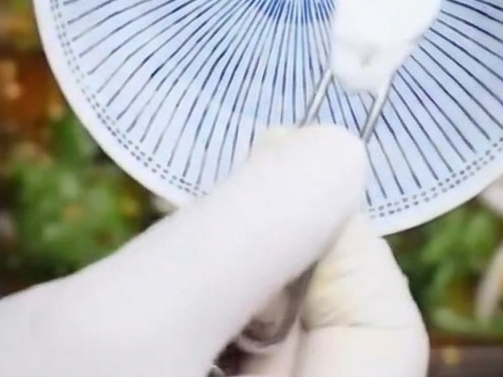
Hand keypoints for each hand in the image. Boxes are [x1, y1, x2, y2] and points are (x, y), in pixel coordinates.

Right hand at [0, 127, 428, 376]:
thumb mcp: (118, 329)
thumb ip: (244, 234)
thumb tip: (336, 147)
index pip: (384, 331)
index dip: (340, 234)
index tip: (281, 162)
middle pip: (337, 335)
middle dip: (274, 259)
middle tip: (204, 216)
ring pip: (281, 346)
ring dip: (233, 288)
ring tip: (158, 283)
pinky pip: (233, 366)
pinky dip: (204, 323)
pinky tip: (148, 316)